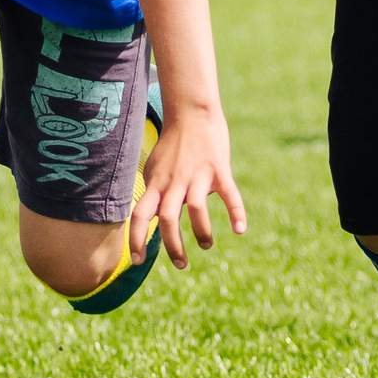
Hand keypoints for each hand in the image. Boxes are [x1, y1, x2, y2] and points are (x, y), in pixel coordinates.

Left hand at [129, 99, 245, 268]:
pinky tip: (240, 229)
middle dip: (173, 247)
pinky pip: (228, 194)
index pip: (139, 215)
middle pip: (168, 219)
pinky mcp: (219, 169)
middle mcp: (174, 181)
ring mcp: (197, 175)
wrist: (192, 113)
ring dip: (202, 233)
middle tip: (181, 265)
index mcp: (157, 183)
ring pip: (196, 210)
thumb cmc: (173, 144)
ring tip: (206, 245)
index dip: (136, 239)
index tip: (139, 262)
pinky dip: (236, 212)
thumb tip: (148, 219)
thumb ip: (153, 193)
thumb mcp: (155, 168)